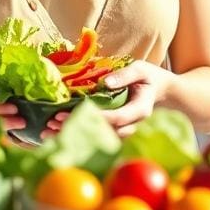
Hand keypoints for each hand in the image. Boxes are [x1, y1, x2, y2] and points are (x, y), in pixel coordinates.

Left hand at [43, 60, 172, 138]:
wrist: (160, 92)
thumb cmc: (150, 78)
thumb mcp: (141, 69)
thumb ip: (124, 75)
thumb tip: (104, 83)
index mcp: (140, 110)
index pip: (116, 118)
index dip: (94, 118)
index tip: (71, 114)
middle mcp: (132, 126)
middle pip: (104, 134)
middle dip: (77, 129)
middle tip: (52, 124)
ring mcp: (124, 132)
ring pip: (98, 140)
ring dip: (74, 136)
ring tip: (48, 132)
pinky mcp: (116, 132)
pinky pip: (97, 138)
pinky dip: (78, 136)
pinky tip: (58, 133)